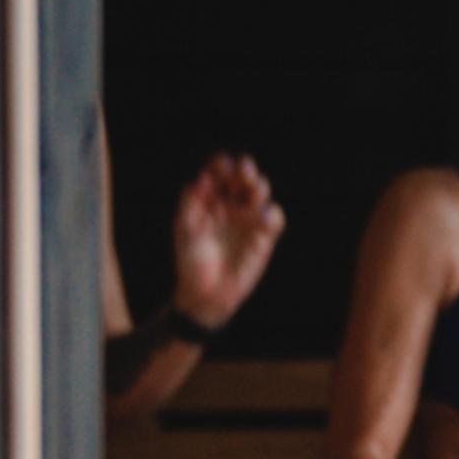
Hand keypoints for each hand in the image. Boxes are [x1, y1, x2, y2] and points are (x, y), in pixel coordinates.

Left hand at [169, 151, 282, 328]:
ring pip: (260, 194)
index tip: (221, 166)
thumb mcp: (184, 229)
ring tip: (254, 189)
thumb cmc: (190, 260)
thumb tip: (201, 179)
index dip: (222, 165)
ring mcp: (248, 219)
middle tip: (244, 171)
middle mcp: (231, 203)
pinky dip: (272, 215)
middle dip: (245, 170)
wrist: (205, 293)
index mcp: (210, 197)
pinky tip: (265, 216)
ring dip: (259, 187)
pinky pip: (274, 220)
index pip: (219, 172)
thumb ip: (190, 203)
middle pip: (243, 178)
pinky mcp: (264, 237)